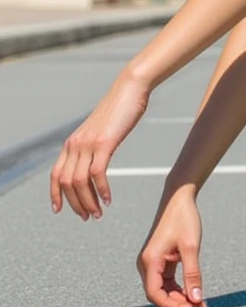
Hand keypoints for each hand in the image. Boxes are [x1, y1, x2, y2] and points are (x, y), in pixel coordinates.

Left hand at [50, 70, 148, 219]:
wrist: (129, 89)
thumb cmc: (118, 110)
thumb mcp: (99, 131)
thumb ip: (91, 146)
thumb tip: (91, 163)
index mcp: (72, 143)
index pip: (55, 174)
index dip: (55, 195)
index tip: (60, 210)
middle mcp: (75, 144)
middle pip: (66, 183)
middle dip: (75, 204)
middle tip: (88, 216)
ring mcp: (88, 143)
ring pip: (80, 181)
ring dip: (88, 202)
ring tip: (98, 213)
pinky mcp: (104, 143)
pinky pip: (97, 173)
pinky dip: (101, 190)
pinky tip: (108, 199)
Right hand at [137, 187, 205, 306]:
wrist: (178, 198)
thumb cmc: (183, 219)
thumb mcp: (191, 247)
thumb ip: (193, 274)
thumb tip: (196, 299)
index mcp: (150, 261)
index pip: (156, 295)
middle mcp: (147, 264)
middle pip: (159, 295)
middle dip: (179, 304)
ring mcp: (152, 263)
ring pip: (164, 290)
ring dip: (180, 298)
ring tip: (200, 304)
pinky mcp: (159, 261)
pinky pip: (167, 282)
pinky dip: (179, 289)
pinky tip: (194, 293)